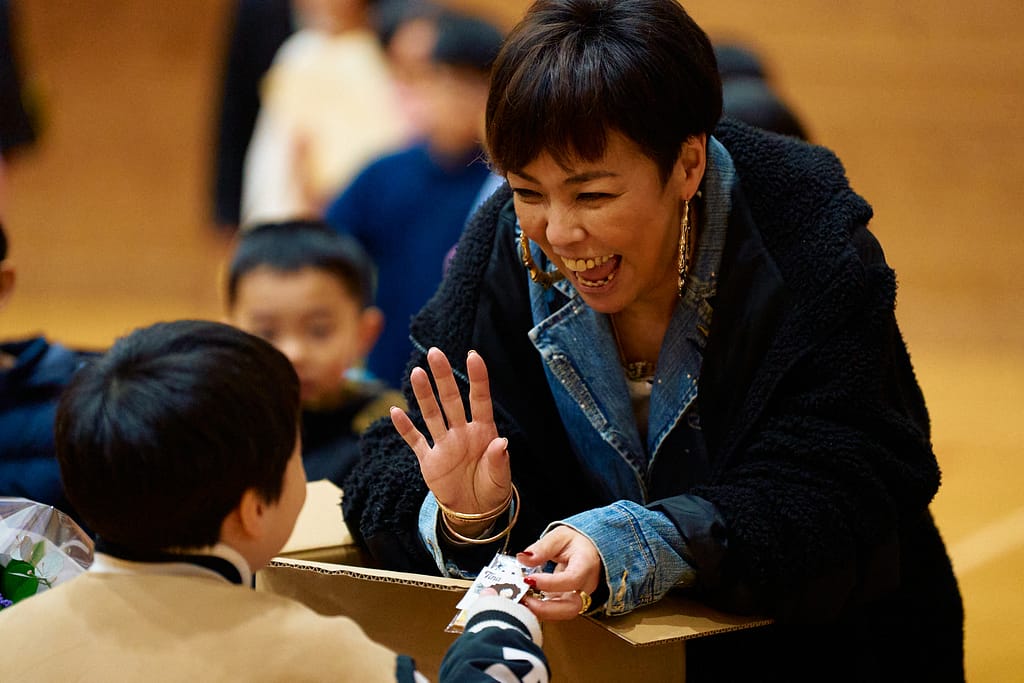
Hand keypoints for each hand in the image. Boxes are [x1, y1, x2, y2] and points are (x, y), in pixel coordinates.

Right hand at [391, 348, 510, 533]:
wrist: (475, 512)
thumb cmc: (493, 489)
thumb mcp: (500, 477)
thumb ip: (499, 459)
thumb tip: (502, 442)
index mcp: (484, 432)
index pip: (480, 399)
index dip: (477, 378)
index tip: (472, 355)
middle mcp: (462, 432)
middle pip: (451, 400)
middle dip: (443, 377)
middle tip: (435, 352)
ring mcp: (444, 444)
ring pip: (432, 414)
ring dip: (424, 395)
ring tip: (416, 373)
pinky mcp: (429, 460)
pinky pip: (415, 440)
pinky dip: (405, 428)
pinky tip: (395, 411)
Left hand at [518, 526, 602, 619]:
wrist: (590, 551)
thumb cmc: (577, 543)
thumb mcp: (559, 536)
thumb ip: (542, 548)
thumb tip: (523, 558)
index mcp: (586, 565)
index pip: (572, 580)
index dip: (550, 583)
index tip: (529, 579)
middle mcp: (585, 586)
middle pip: (571, 607)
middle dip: (545, 608)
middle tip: (524, 599)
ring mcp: (579, 597)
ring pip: (563, 613)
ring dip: (541, 611)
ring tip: (522, 601)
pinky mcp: (569, 603)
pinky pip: (556, 611)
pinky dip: (540, 609)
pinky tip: (526, 601)